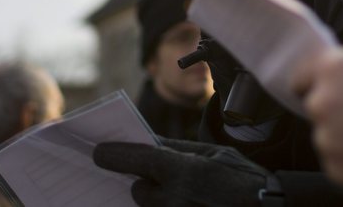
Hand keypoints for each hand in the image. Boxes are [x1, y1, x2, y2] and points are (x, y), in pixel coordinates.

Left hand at [93, 137, 269, 206]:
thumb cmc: (244, 179)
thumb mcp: (215, 153)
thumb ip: (179, 148)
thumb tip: (151, 141)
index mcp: (183, 172)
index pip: (137, 159)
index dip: (114, 155)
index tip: (98, 152)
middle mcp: (173, 198)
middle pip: (138, 188)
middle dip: (145, 180)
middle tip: (161, 174)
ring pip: (148, 205)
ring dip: (156, 197)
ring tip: (183, 190)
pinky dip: (166, 205)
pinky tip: (186, 198)